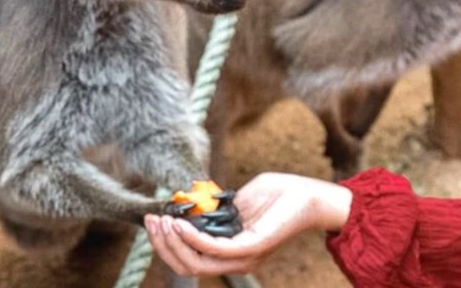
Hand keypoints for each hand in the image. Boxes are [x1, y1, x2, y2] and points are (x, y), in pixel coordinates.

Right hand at [144, 172, 352, 276]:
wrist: (309, 194)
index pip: (189, 259)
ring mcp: (243, 257)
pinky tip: (180, 223)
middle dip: (162, 244)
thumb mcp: (237, 202)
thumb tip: (191, 208)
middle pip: (186, 265)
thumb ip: (214, 209)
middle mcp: (236, 261)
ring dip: (172, 242)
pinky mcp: (251, 248)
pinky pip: (213, 250)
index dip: (165, 244)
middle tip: (151, 219)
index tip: (153, 220)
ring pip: (195, 263)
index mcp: (231, 252)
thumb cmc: (278, 195)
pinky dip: (192, 238)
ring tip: (162, 220)